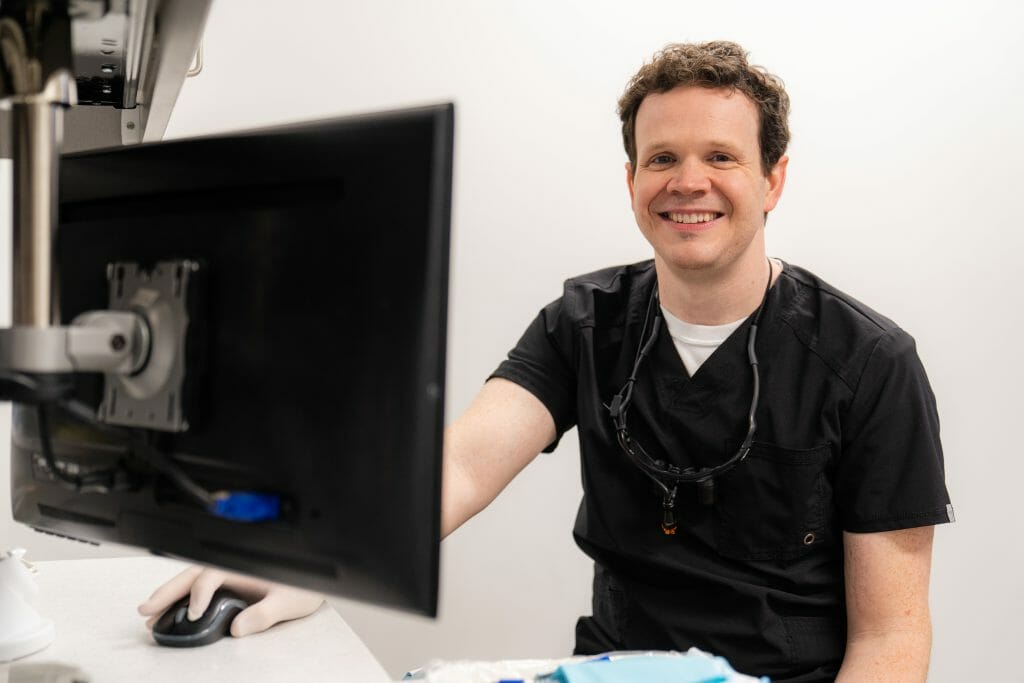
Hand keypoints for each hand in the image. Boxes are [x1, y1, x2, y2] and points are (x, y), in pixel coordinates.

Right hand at [137, 565, 324, 636]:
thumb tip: (237, 627)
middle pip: (193, 574)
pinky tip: (168, 611)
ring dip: (169, 594)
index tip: (191, 614)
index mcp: (245, 566)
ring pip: (191, 579)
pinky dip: (180, 597)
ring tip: (148, 614)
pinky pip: (199, 587)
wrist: (314, 581)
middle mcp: (233, 568)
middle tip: (145, 609)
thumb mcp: (288, 602)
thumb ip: (264, 614)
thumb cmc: (303, 587)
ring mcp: (229, 575)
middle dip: (167, 590)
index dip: (198, 594)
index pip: (211, 575)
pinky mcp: (228, 584)